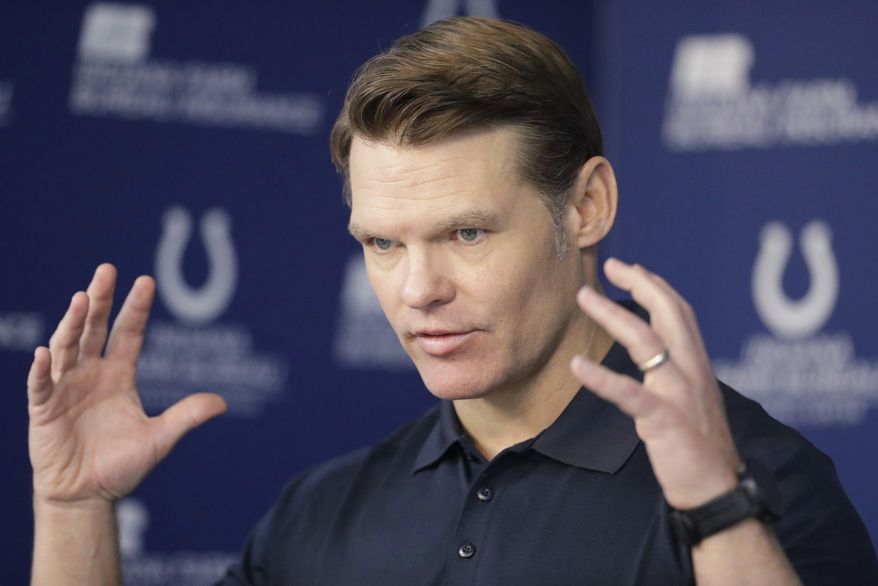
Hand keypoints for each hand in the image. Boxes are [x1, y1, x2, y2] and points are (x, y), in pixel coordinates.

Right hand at [27, 264, 226, 504]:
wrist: (88, 496)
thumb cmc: (121, 465)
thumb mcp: (160, 439)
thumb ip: (186, 416)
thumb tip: (222, 403)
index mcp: (118, 376)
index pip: (128, 333)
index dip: (137, 308)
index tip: (147, 281)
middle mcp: (91, 374)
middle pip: (95, 329)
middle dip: (101, 299)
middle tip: (108, 269)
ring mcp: (65, 389)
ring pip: (67, 348)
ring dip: (73, 324)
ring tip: (82, 299)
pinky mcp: (44, 411)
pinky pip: (40, 387)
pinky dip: (41, 371)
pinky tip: (44, 354)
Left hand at [571, 258, 739, 508]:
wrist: (717, 488)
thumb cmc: (699, 445)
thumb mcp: (692, 397)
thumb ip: (676, 370)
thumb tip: (655, 349)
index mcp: (697, 364)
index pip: (679, 312)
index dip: (656, 286)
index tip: (632, 268)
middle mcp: (691, 371)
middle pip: (669, 313)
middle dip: (640, 284)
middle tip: (611, 265)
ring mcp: (678, 393)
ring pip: (646, 343)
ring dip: (613, 315)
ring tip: (584, 297)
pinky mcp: (664, 419)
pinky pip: (629, 394)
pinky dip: (602, 378)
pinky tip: (578, 365)